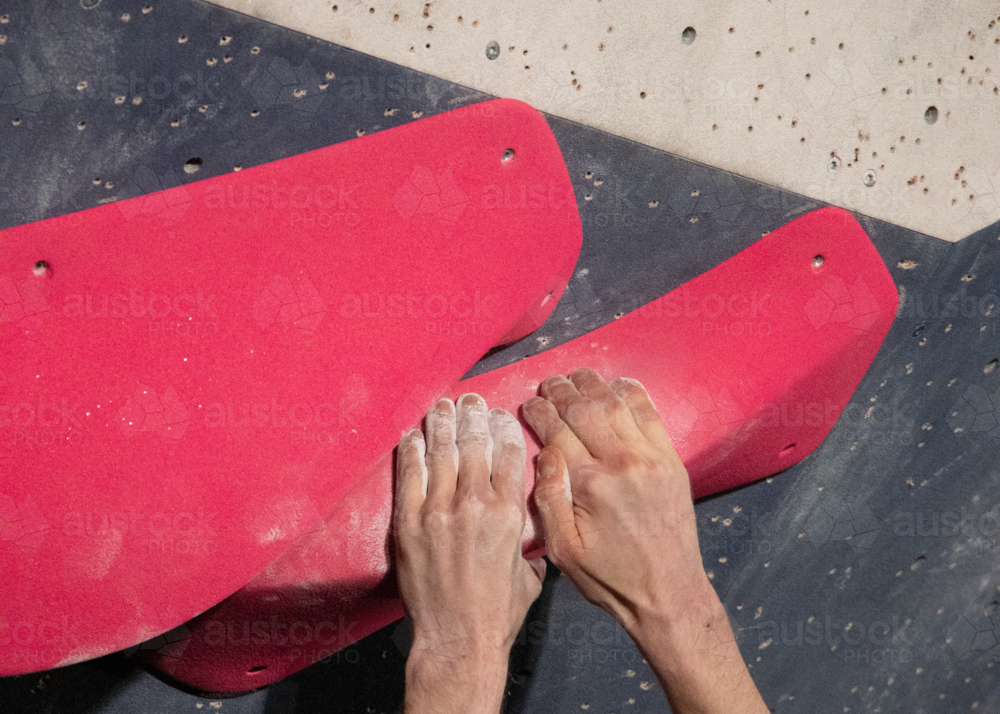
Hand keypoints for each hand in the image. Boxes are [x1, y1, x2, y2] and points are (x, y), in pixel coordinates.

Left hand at [394, 394, 545, 713]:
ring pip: (441, 452)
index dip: (504, 427)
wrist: (458, 639)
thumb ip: (530, 545)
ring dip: (441, 423)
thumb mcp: (531, 574)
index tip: (499, 413)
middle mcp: (475, 504)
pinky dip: (411, 451)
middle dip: (472, 415)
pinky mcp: (410, 522)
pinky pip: (410, 476)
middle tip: (469, 398)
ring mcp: (439, 511)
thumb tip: (532, 534)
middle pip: (474, 443)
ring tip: (442, 405)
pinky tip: (413, 435)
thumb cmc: (498, 613)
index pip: (509, 454)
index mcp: (509, 513)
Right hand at [522, 369, 707, 628]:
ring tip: (574, 376)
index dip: (539, 412)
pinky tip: (617, 384)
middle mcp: (621, 463)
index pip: (557, 431)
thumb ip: (548, 498)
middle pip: (584, 409)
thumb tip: (543, 454)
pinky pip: (650, 413)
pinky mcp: (671, 460)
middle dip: (561, 391)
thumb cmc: (610, 576)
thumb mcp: (563, 550)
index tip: (529, 405)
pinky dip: (632, 393)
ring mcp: (650, 457)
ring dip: (592, 384)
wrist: (668, 592)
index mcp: (589, 484)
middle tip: (547, 384)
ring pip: (615, 404)